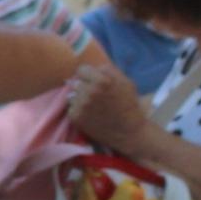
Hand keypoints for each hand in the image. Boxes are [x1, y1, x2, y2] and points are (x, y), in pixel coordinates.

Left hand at [58, 42, 162, 163]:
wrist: (129, 131)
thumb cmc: (129, 105)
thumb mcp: (126, 82)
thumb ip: (109, 70)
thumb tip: (94, 67)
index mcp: (102, 81)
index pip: (81, 69)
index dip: (88, 75)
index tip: (94, 81)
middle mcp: (88, 91)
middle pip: (76, 82)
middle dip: (84, 86)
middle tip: (95, 95)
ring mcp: (80, 105)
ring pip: (72, 94)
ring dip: (79, 98)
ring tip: (93, 105)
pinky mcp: (75, 117)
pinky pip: (71, 107)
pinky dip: (77, 109)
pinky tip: (89, 114)